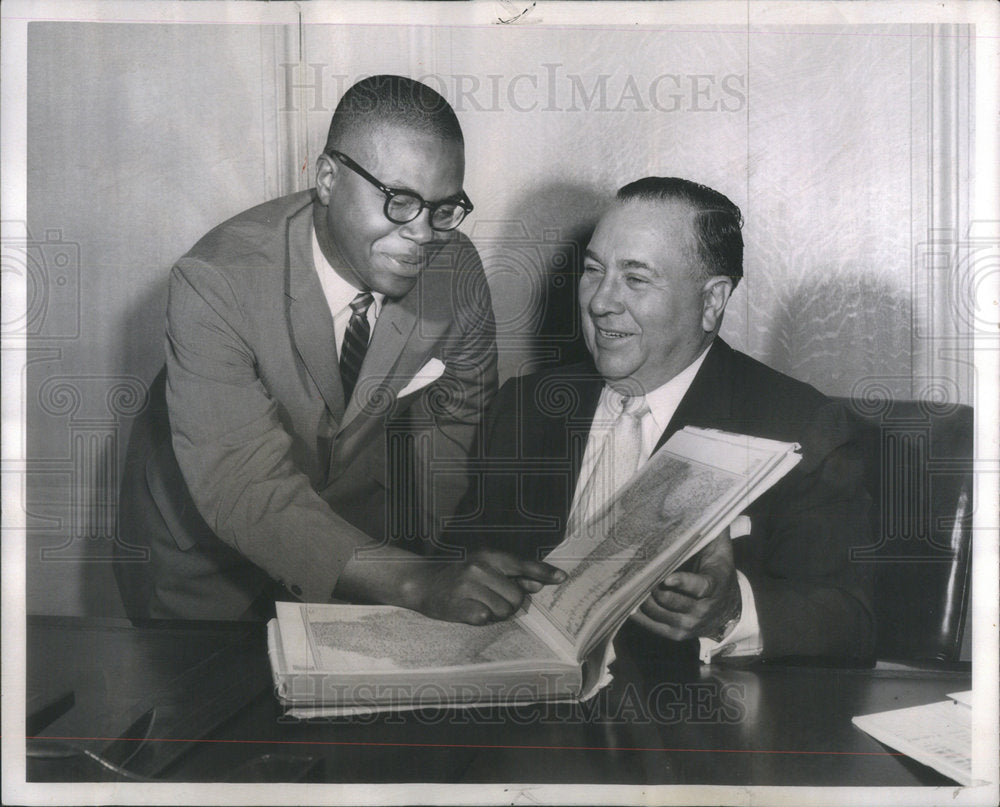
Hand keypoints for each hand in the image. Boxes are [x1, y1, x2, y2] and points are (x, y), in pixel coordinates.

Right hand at [399, 548, 565, 624]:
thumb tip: (539, 583)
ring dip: (498, 613)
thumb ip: (511, 575)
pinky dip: (482, 618)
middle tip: (495, 599)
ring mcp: (468, 587)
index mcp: (488, 556)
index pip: (522, 564)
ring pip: (504, 611)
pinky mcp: (458, 605)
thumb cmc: (457, 574)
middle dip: (512, 603)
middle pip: (517, 596)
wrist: (421, 582)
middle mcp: (479, 568)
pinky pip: (485, 618)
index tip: (562, 577)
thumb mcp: (483, 567)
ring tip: (482, 605)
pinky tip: (471, 610)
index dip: (544, 572)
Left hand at [634, 529, 740, 641]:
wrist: (727, 609)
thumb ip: (714, 529)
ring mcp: (689, 625)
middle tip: (637, 573)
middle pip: (671, 601)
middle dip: (653, 587)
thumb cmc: (717, 571)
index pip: (700, 587)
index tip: (666, 577)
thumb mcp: (720, 550)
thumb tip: (710, 500)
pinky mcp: (677, 635)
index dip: (683, 583)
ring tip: (631, 583)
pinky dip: (638, 614)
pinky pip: (652, 626)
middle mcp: (703, 609)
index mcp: (714, 586)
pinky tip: (629, 600)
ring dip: (643, 598)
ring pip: (658, 612)